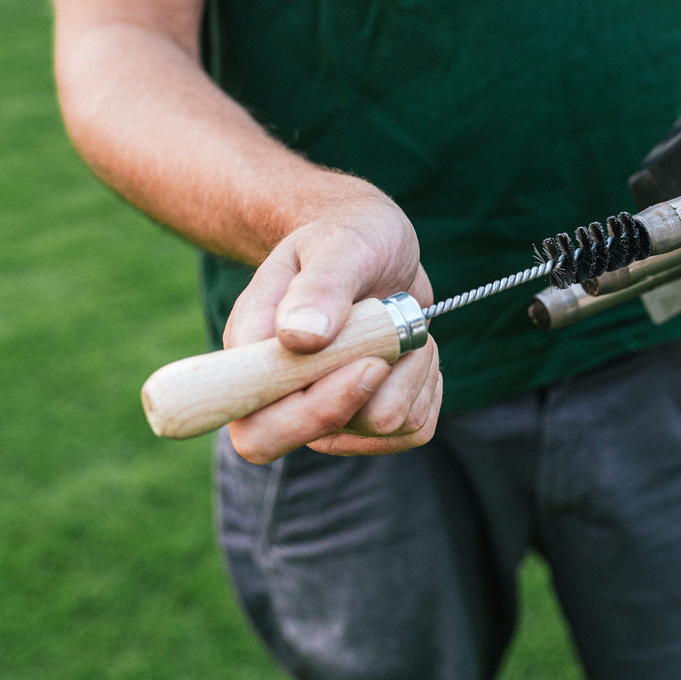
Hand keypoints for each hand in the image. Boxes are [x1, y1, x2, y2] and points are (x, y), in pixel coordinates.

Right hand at [221, 177, 442, 462]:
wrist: (374, 248)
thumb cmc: (345, 239)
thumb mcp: (337, 245)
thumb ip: (319, 286)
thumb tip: (300, 338)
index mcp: (252, 360)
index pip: (259, 430)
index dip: (314, 411)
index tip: (368, 363)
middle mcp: (284, 398)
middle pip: (317, 440)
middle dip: (373, 394)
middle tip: (395, 343)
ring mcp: (329, 414)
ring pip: (383, 426)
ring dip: (410, 370)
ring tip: (402, 325)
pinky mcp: (373, 421)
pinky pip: (415, 426)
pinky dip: (428, 383)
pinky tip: (414, 350)